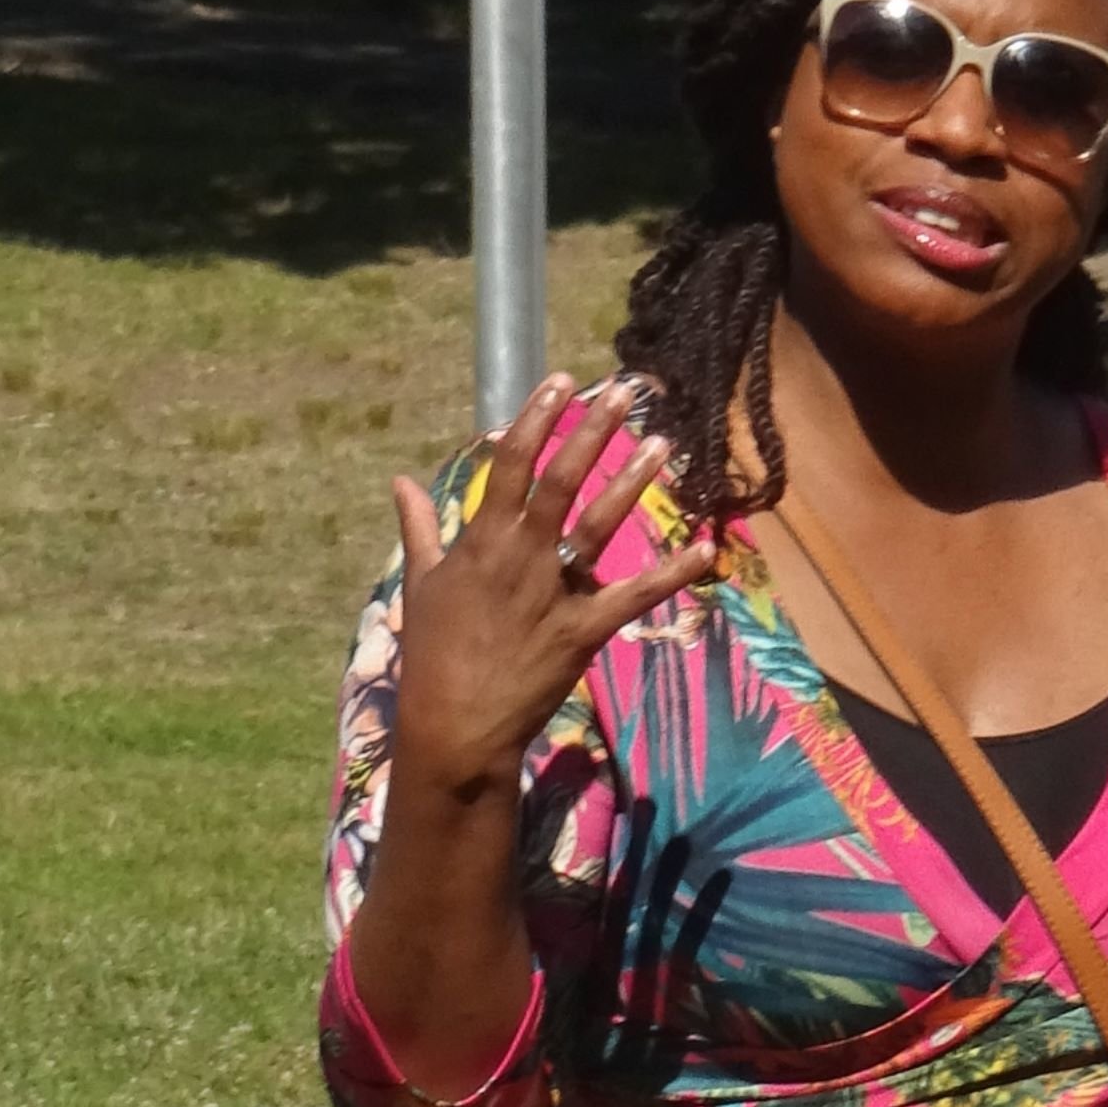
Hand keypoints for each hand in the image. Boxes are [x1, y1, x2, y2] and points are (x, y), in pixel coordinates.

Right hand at [388, 373, 714, 808]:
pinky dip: (672, 573)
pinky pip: (635, 596)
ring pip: (600, 524)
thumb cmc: (433, 656)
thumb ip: (419, 529)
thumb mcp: (421, 585)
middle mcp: (522, 555)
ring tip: (662, 443)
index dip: (536, 418)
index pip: (510, 463)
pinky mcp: (584, 630)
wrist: (454, 725)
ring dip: (632, 481)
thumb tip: (401, 482)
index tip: (560, 382)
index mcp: (482, 540)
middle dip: (592, 431)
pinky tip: (706, 549)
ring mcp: (555, 591)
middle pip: (561, 480)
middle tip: (624, 392)